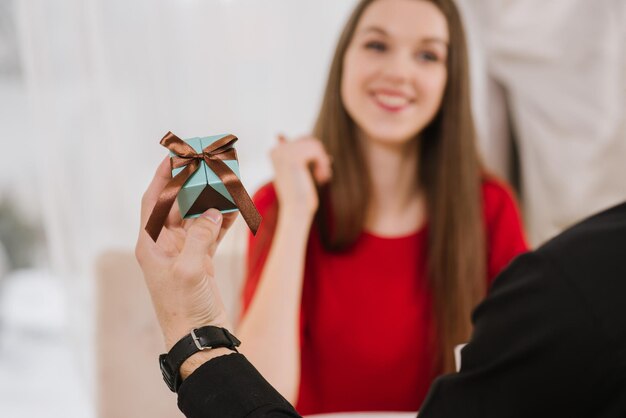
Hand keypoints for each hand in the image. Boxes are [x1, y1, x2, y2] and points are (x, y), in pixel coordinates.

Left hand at [135, 157, 237, 350]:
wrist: (200, 338)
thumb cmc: (186, 308)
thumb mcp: (190, 269)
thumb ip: (199, 235)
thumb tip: (212, 210)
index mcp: (152, 245)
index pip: (154, 202)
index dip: (162, 178)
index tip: (173, 156)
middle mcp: (166, 246)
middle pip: (178, 205)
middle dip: (192, 184)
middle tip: (207, 165)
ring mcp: (185, 253)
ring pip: (198, 217)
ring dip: (211, 200)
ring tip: (226, 182)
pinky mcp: (202, 262)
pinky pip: (212, 232)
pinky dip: (224, 220)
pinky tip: (236, 208)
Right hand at [271, 135, 331, 219]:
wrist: (296, 210)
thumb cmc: (299, 194)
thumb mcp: (300, 170)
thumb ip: (300, 153)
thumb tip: (286, 135)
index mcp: (274, 151)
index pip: (302, 140)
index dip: (314, 154)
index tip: (318, 172)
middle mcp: (276, 150)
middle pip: (308, 139)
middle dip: (319, 156)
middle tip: (324, 174)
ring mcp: (284, 153)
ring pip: (314, 144)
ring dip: (323, 161)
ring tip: (322, 177)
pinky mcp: (293, 158)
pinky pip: (317, 150)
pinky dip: (323, 164)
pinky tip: (321, 178)